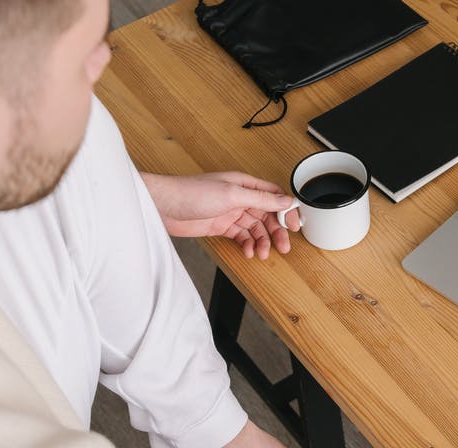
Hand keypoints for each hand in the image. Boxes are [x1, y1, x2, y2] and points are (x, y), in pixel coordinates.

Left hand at [140, 171, 301, 258]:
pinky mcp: (220, 226)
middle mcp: (240, 197)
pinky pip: (241, 236)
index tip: (294, 225)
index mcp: (245, 184)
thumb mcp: (232, 194)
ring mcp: (230, 212)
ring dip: (261, 241)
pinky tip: (248, 252)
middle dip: (276, 231)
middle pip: (267, 215)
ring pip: (255, 228)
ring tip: (262, 253)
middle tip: (283, 247)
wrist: (163, 206)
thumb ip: (261, 198)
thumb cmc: (191, 193)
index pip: (274, 195)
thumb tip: (285, 200)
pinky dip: (247, 245)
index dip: (286, 210)